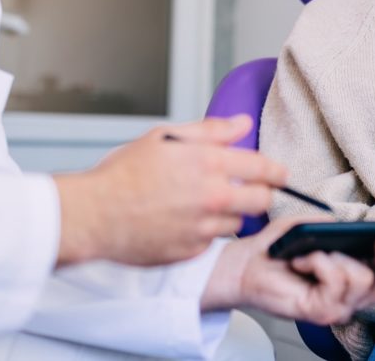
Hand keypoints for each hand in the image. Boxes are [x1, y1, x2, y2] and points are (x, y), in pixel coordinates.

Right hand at [52, 116, 287, 266]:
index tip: (280, 173)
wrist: (95, 215)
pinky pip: (213, 241)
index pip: (264, 167)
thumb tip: (242, 124)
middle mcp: (212, 196)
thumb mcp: (165, 138)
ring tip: (205, 204)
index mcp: (208, 162)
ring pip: (238, 222)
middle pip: (263, 199)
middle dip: (261, 193)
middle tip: (250, 189)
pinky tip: (185, 221)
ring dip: (230, 213)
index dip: (277, 170)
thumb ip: (211, 131)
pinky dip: (207, 232)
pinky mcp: (193, 251)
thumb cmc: (123, 174)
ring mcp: (204, 227)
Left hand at [201, 217, 374, 324]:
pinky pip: (334, 281)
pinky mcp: (320, 313)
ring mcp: (339, 307)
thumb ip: (341, 228)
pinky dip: (318, 261)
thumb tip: (363, 230)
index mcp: (358, 276)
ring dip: (335, 256)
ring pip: (361, 279)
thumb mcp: (316, 227)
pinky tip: (300, 259)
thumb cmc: (282, 246)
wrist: (246, 263)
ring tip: (310, 251)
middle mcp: (354, 297)